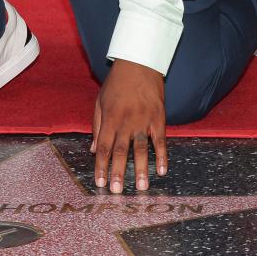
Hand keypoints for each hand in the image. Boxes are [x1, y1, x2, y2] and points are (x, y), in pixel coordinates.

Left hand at [91, 59, 167, 193]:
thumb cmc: (116, 83)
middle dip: (119, 172)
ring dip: (141, 169)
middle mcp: (126, 121)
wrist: (138, 63)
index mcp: (110, 118)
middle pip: (121, 151)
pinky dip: (162, 156)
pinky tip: (162, 171)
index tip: (100, 183)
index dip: (101, 166)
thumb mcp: (100, 102)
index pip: (104, 147)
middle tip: (117, 192)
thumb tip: (94, 150)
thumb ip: (97, 127)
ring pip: (142, 149)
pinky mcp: (159, 118)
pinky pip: (161, 140)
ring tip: (141, 187)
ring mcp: (144, 120)